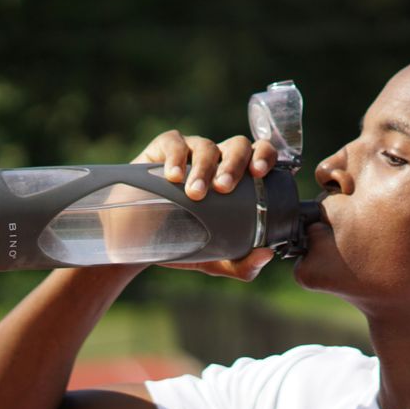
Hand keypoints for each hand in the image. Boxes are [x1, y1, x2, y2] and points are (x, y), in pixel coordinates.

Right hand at [122, 130, 278, 280]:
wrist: (143, 241)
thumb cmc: (188, 242)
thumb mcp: (218, 259)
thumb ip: (244, 265)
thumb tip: (266, 255)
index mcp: (241, 178)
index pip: (261, 154)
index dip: (265, 156)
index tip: (259, 173)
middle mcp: (220, 160)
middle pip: (238, 146)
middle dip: (234, 164)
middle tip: (224, 188)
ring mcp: (192, 151)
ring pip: (207, 146)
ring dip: (204, 169)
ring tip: (195, 193)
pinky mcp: (163, 149)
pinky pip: (174, 143)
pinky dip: (176, 157)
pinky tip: (174, 176)